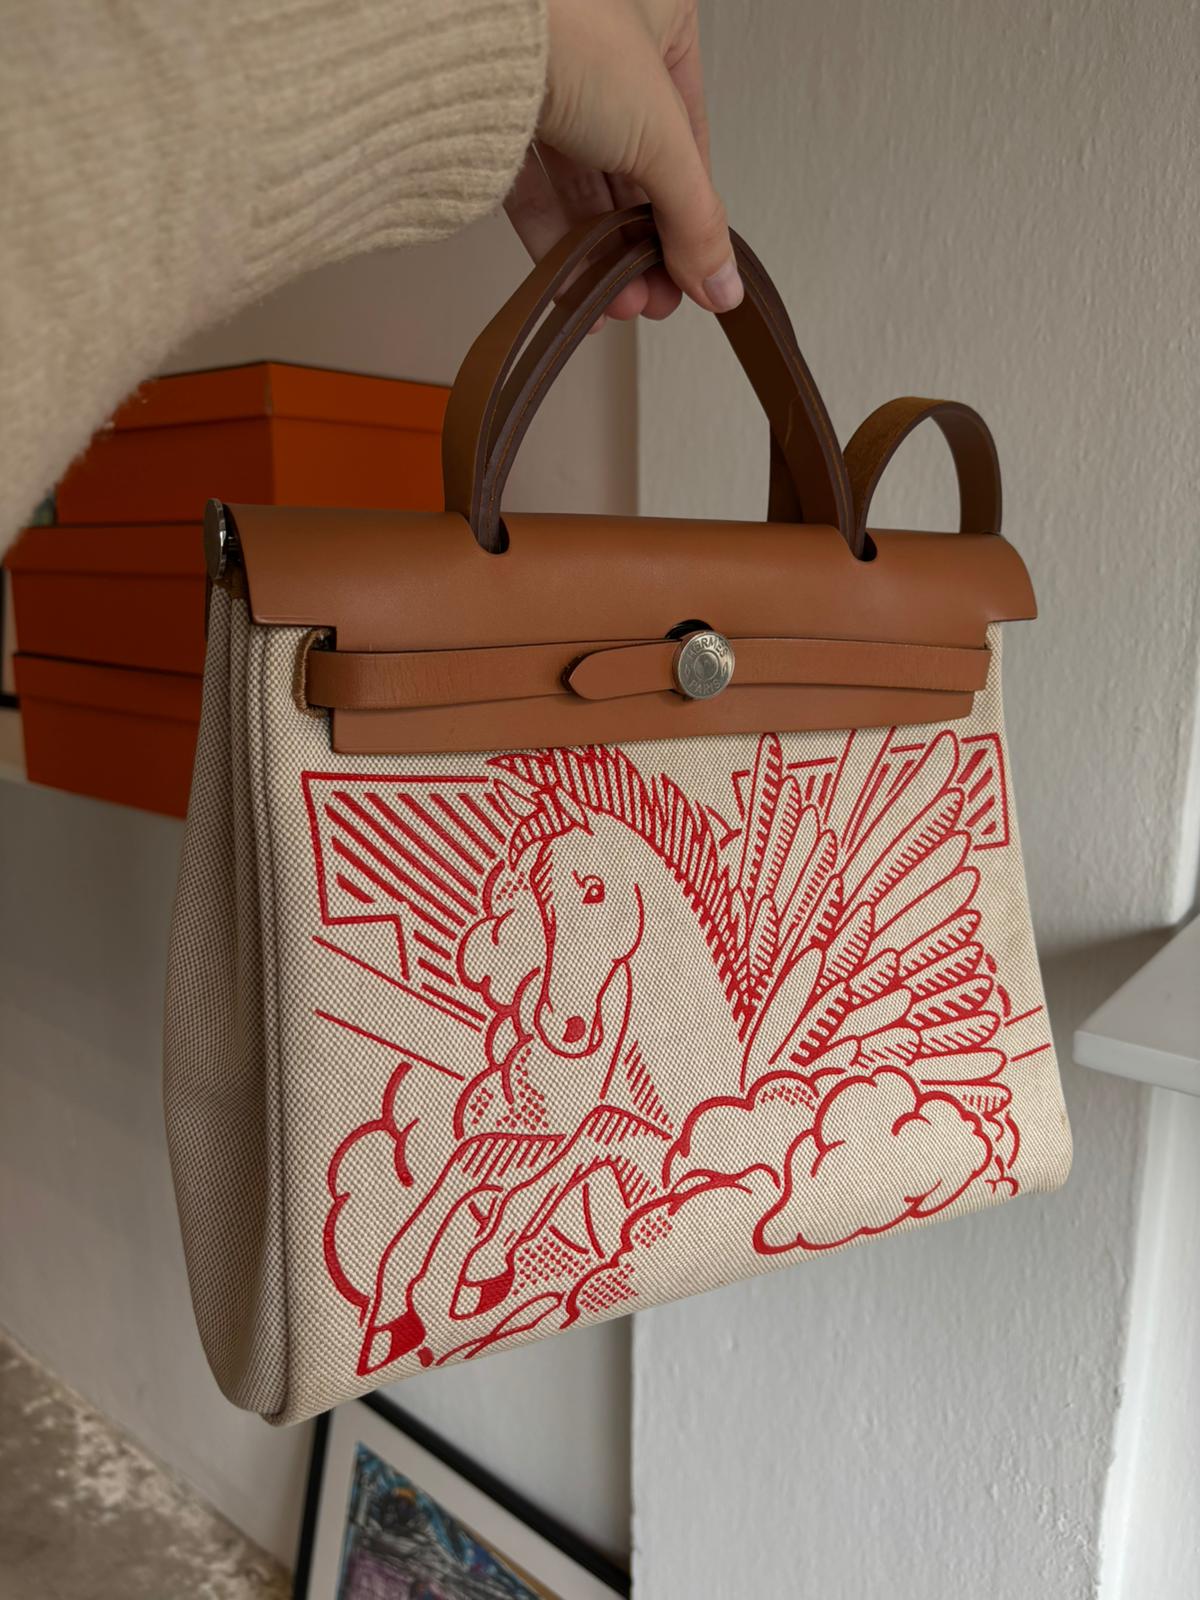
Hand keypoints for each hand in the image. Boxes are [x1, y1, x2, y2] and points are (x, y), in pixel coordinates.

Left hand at [505, 0, 741, 326]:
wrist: (470, 35)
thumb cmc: (574, 37)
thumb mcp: (663, 137)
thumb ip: (696, 218)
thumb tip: (720, 282)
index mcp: (659, 22)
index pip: (687, 135)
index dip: (691, 210)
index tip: (693, 271)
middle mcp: (602, 49)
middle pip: (633, 168)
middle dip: (643, 244)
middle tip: (653, 297)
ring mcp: (547, 82)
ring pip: (582, 183)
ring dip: (603, 252)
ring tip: (617, 301)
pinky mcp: (496, 118)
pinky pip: (533, 187)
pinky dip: (555, 241)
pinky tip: (576, 288)